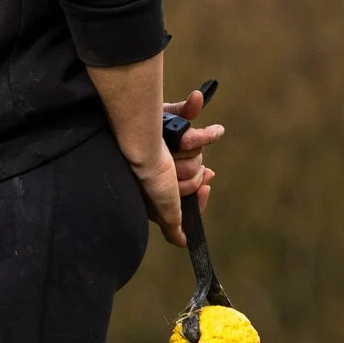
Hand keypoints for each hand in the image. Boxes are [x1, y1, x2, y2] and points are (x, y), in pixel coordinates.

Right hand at [129, 87, 222, 247]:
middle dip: (192, 168)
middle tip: (176, 166)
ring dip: (191, 143)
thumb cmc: (147, 176)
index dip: (199, 186)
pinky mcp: (167, 117)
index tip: (205, 186)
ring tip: (173, 144)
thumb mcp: (163, 210)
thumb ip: (172, 228)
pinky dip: (192, 107)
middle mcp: (165, 161)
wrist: (138, 144)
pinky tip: (197, 99)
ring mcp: (167, 139)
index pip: (192, 186)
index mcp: (162, 182)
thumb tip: (185, 243)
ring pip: (198, 144)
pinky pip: (187, 111)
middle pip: (198, 167)